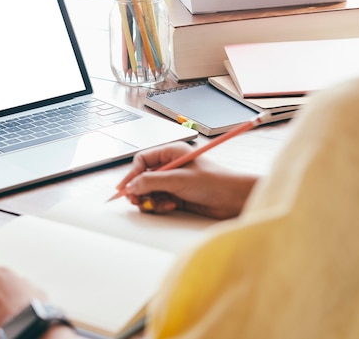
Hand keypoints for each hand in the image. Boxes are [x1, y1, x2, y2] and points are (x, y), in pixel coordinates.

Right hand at [116, 142, 257, 218]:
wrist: (234, 199)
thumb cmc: (214, 181)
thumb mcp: (179, 179)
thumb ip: (152, 182)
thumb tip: (131, 186)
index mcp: (171, 153)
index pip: (142, 161)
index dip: (131, 174)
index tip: (124, 188)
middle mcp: (170, 166)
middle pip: (142, 177)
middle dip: (139, 190)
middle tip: (137, 200)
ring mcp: (173, 182)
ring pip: (148, 191)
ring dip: (151, 200)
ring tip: (161, 204)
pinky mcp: (176, 196)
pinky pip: (158, 201)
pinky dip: (160, 205)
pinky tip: (171, 206)